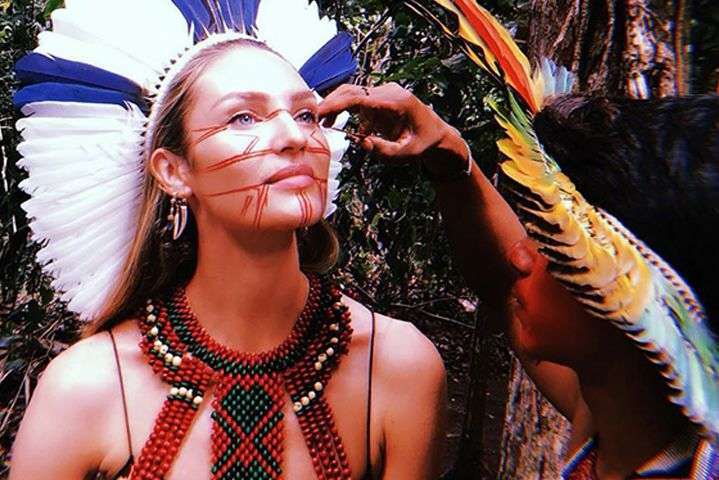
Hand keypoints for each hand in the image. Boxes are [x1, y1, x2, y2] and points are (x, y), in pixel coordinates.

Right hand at [318, 83, 470, 178]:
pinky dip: (345, 109)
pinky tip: (337, 123)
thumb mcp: (407, 154)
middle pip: (353, 91)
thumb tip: (363, 143)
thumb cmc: (424, 145)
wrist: (437, 136)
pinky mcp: (380, 98)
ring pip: (353, 93)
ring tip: (324, 124)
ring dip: (337, 106)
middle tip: (313, 119)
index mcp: (397, 102)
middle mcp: (390, 92)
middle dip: (331, 103)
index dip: (337, 104)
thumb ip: (385, 151)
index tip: (320, 113)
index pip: (360, 98)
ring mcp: (385, 93)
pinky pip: (358, 100)